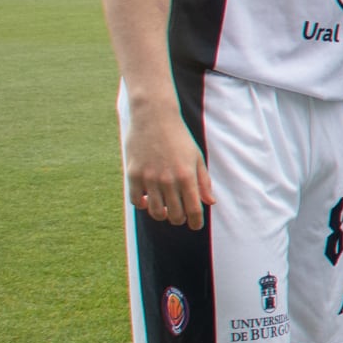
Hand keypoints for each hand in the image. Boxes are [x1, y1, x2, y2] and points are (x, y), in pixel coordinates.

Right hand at [124, 101, 211, 229]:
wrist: (154, 117)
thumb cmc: (179, 138)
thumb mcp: (197, 158)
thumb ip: (203, 181)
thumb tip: (209, 203)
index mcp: (187, 176)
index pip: (193, 210)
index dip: (195, 222)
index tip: (195, 225)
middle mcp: (168, 180)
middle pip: (174, 215)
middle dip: (179, 219)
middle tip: (180, 216)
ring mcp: (149, 178)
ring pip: (154, 212)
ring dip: (161, 215)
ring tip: (165, 210)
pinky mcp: (133, 174)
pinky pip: (136, 201)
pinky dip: (142, 204)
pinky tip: (148, 200)